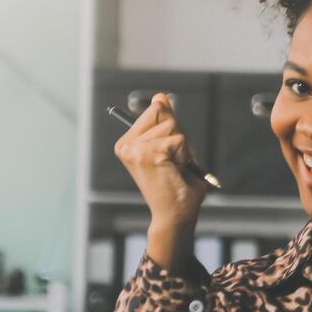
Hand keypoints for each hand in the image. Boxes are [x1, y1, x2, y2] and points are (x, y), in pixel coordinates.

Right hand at [114, 91, 209, 232]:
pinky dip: (185, 155)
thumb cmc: (176, 186)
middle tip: (174, 161)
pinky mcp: (149, 154)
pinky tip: (176, 171)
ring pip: (172, 126)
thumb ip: (166, 121)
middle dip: (178, 134)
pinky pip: (179, 139)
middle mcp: (126, 145)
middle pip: (162, 112)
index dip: (172, 128)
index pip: (155, 110)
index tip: (169, 154)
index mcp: (126, 143)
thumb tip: (160, 96)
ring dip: (182, 147)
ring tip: (175, 168)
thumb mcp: (172, 147)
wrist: (175, 215)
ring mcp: (135, 149)